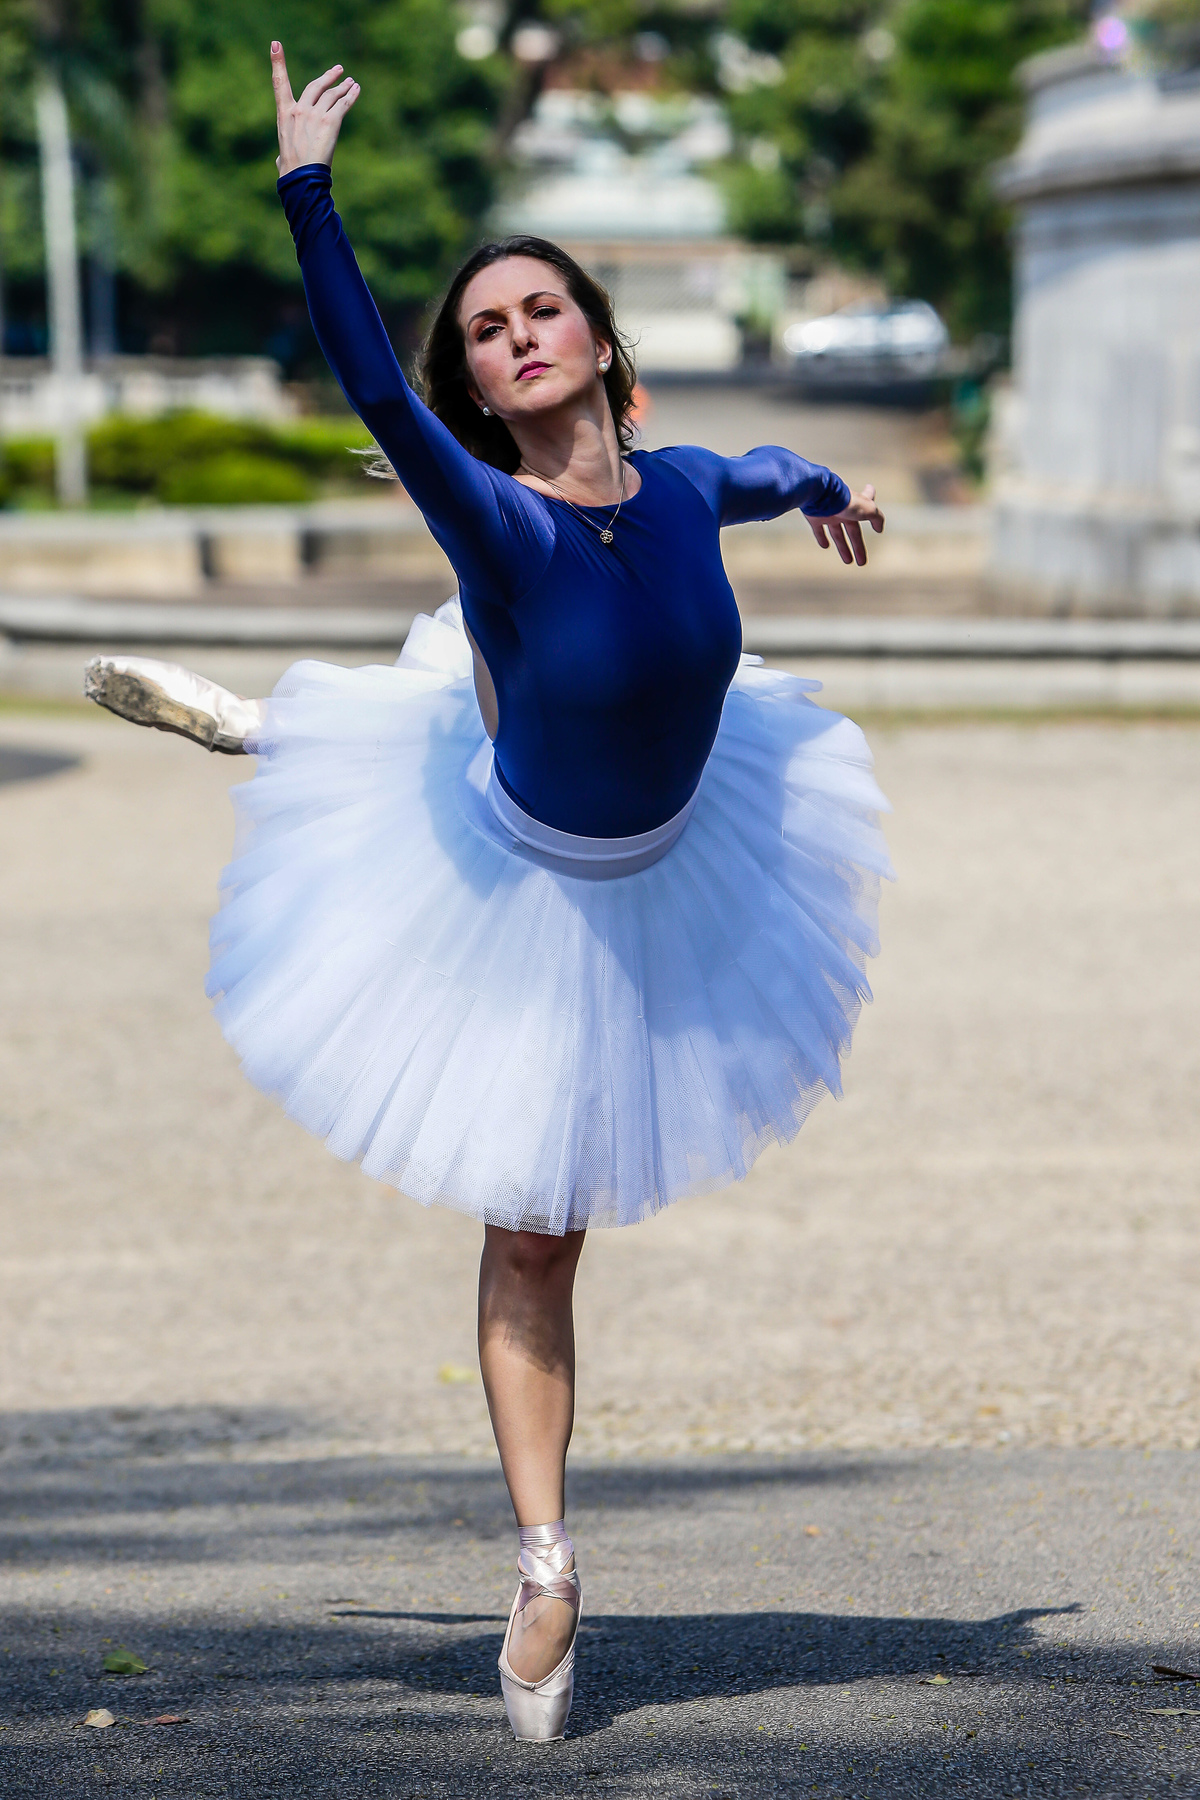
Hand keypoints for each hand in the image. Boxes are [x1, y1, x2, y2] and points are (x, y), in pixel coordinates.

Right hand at [271, 41, 358, 177]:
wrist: (302, 178)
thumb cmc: (290, 171)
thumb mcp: (282, 156)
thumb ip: (283, 150)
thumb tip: (281, 160)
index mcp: (284, 114)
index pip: (279, 82)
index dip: (278, 62)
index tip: (276, 44)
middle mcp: (299, 109)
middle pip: (315, 85)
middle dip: (328, 77)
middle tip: (339, 70)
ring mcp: (315, 114)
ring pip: (332, 94)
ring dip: (343, 87)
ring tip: (351, 82)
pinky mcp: (331, 122)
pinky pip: (343, 104)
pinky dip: (351, 96)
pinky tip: (356, 91)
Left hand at [805, 484, 884, 566]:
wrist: (821, 495)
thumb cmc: (846, 501)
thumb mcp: (869, 509)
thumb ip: (877, 518)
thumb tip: (879, 528)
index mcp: (857, 503)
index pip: (868, 499)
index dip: (871, 496)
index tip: (872, 491)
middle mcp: (843, 508)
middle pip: (853, 529)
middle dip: (858, 545)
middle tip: (862, 562)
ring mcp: (829, 513)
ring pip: (837, 533)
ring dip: (843, 547)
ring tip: (848, 561)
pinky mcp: (815, 517)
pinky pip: (818, 530)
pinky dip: (821, 538)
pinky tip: (825, 546)